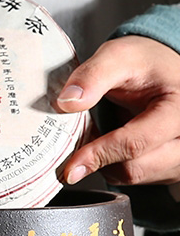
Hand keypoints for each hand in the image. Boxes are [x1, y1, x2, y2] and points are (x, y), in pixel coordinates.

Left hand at [55, 35, 179, 186]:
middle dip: (100, 159)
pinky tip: (112, 144)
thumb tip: (67, 102)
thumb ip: (92, 76)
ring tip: (102, 135)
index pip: (136, 143)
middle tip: (81, 140)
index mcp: (179, 109)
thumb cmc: (146, 63)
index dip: (99, 155)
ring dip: (107, 164)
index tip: (71, 167)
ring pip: (133, 177)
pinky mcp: (170, 167)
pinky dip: (115, 166)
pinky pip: (135, 179)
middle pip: (134, 168)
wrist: (161, 70)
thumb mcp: (118, 56)